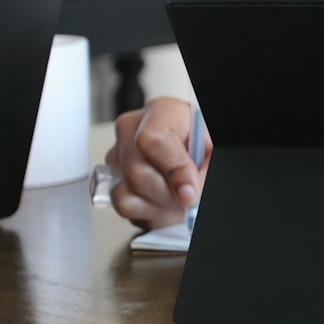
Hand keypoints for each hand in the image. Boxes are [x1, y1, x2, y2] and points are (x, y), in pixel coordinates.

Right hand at [104, 96, 210, 229]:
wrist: (193, 151)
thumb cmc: (201, 144)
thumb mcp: (211, 148)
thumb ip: (204, 165)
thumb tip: (188, 193)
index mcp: (161, 112)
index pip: (152, 140)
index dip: (174, 169)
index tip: (191, 190)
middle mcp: (131, 131)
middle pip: (137, 171)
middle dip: (168, 192)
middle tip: (189, 196)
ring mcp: (117, 157)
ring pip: (126, 192)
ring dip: (158, 204)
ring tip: (176, 197)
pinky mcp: (112, 181)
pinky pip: (123, 206)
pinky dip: (147, 211)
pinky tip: (162, 201)